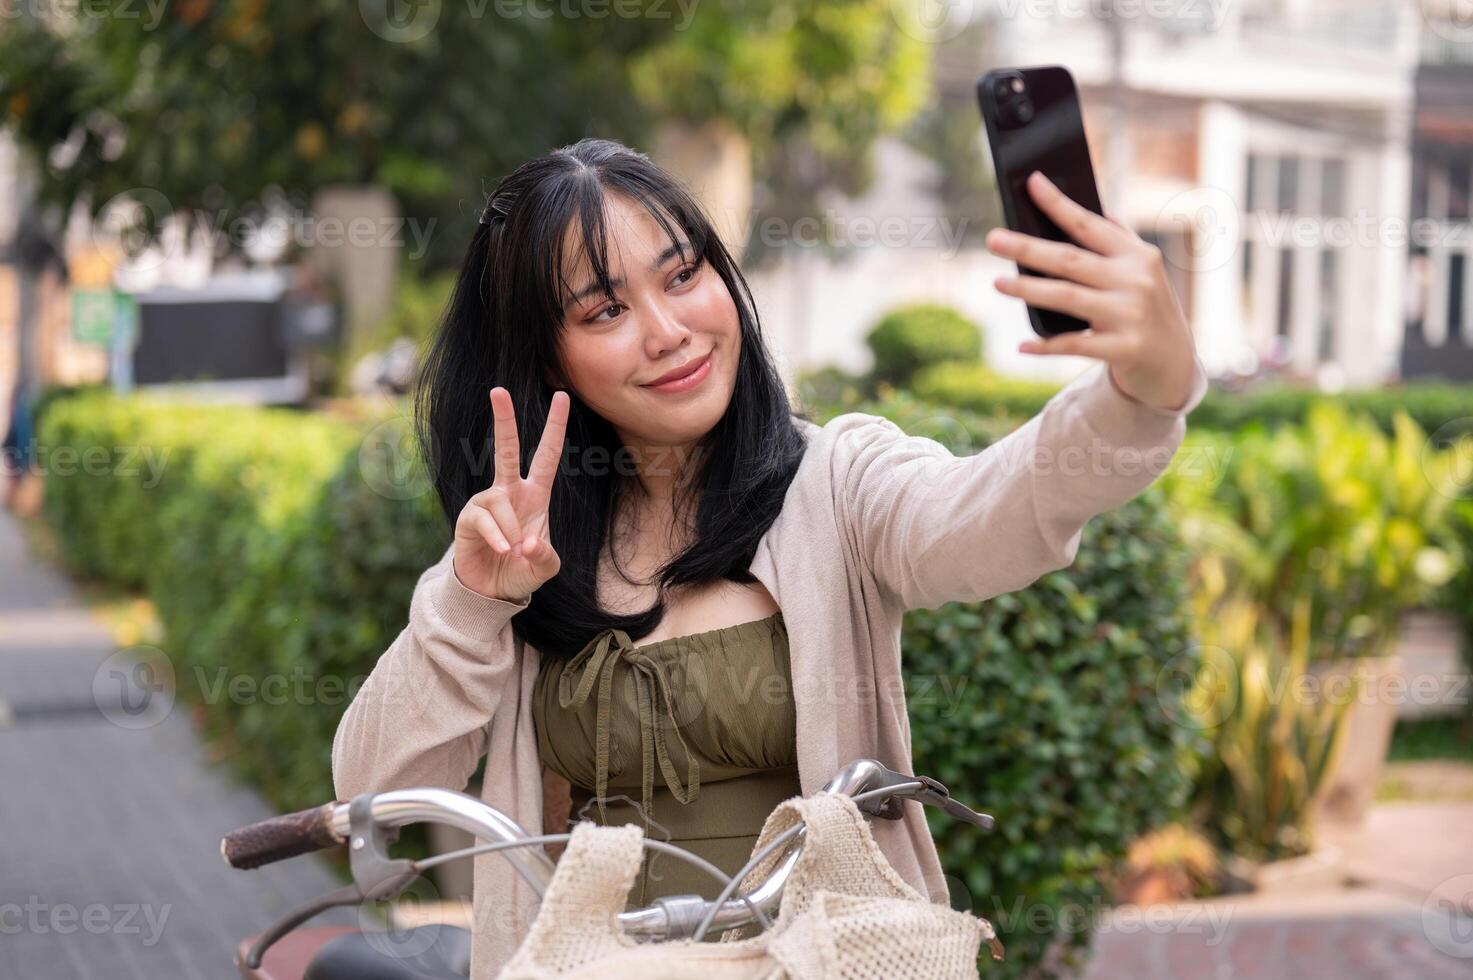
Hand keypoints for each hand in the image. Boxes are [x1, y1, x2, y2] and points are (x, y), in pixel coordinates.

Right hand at [453, 387, 568, 602]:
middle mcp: (510, 491)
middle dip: (503, 419)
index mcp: (535, 494)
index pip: (547, 455)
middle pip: (506, 449)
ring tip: (512, 551)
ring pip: (501, 502)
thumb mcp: (545, 567)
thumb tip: (528, 541)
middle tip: (498, 390)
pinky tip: (503, 550)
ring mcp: (487, 502)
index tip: (562, 397)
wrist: (492, 591)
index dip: (554, 427)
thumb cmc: (522, 570)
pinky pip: (485, 520)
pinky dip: (498, 538)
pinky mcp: (469, 517)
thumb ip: (545, 555)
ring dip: (511, 531)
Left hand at [985, 171, 1196, 412]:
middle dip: (1029, 248)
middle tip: (993, 239)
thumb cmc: (1144, 308)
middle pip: (1070, 260)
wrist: (1174, 362)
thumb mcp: (1139, 271)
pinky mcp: (1124, 348)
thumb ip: (1112, 243)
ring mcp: (1130, 315)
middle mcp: (1135, 280)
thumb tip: (1066, 211)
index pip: (1089, 225)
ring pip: (1068, 297)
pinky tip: (1022, 344)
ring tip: (997, 282)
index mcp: (1136, 255)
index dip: (1059, 204)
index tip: (1032, 182)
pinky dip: (1046, 345)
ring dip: (1029, 289)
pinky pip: (1075, 344)